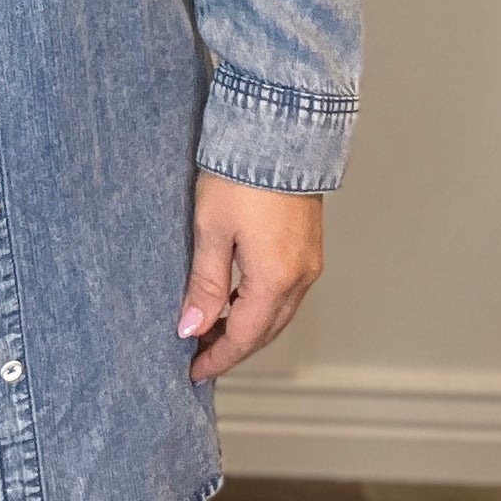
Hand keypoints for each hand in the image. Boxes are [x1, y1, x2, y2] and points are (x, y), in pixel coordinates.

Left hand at [177, 171, 323, 382]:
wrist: (278, 130)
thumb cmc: (241, 174)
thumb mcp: (211, 230)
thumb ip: (205, 283)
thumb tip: (192, 327)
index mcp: (274, 278)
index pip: (244, 337)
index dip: (217, 358)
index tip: (194, 371)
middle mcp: (300, 276)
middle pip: (265, 331)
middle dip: (232, 347)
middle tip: (198, 353)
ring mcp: (309, 261)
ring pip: (278, 313)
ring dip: (247, 327)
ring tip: (211, 327)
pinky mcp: (309, 245)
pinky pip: (287, 291)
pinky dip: (261, 305)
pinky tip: (238, 298)